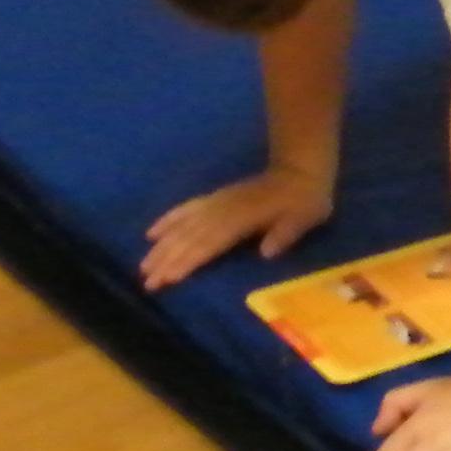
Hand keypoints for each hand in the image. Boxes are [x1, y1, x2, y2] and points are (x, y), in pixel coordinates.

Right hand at [139, 165, 334, 289]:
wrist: (301, 169)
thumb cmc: (306, 200)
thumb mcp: (306, 217)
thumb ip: (286, 233)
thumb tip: (267, 252)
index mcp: (243, 219)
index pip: (210, 243)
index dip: (188, 261)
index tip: (168, 279)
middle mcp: (224, 211)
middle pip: (190, 237)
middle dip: (167, 259)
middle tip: (147, 282)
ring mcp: (217, 203)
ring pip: (183, 225)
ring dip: (162, 245)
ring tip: (143, 265)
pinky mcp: (215, 199)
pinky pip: (186, 209)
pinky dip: (168, 220)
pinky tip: (152, 232)